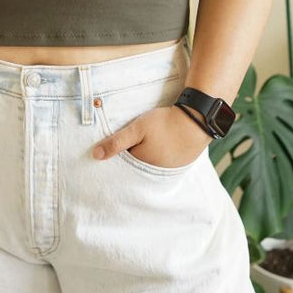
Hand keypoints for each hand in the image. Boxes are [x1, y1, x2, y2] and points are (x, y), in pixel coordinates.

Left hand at [92, 105, 211, 167]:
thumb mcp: (137, 129)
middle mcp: (155, 173)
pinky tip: (159, 145)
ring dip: (146, 156)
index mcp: (142, 166)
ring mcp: (169, 170)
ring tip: (146, 144)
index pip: (123, 165)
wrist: (197, 120)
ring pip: (150, 164)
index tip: (114, 147)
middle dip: (131, 157)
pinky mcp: (180, 164)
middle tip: (133, 143)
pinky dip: (159, 156)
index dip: (118, 156)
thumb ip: (116, 142)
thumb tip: (95, 156)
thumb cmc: (165, 124)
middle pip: (137, 166)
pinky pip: (163, 163)